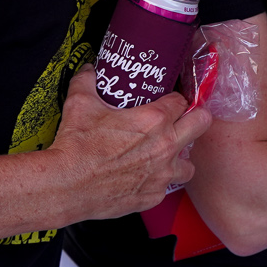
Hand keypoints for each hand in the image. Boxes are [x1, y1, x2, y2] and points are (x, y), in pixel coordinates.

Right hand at [46, 67, 212, 219]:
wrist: (65, 186)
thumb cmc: (75, 147)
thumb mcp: (80, 104)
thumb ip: (87, 82)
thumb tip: (89, 71)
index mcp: (154, 120)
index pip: (182, 101)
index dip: (176, 99)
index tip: (170, 102)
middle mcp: (165, 146)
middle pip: (202, 124)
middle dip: (196, 119)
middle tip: (185, 120)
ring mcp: (162, 174)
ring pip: (189, 163)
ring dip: (179, 157)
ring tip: (165, 155)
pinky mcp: (153, 196)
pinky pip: (166, 187)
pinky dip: (158, 182)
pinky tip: (145, 177)